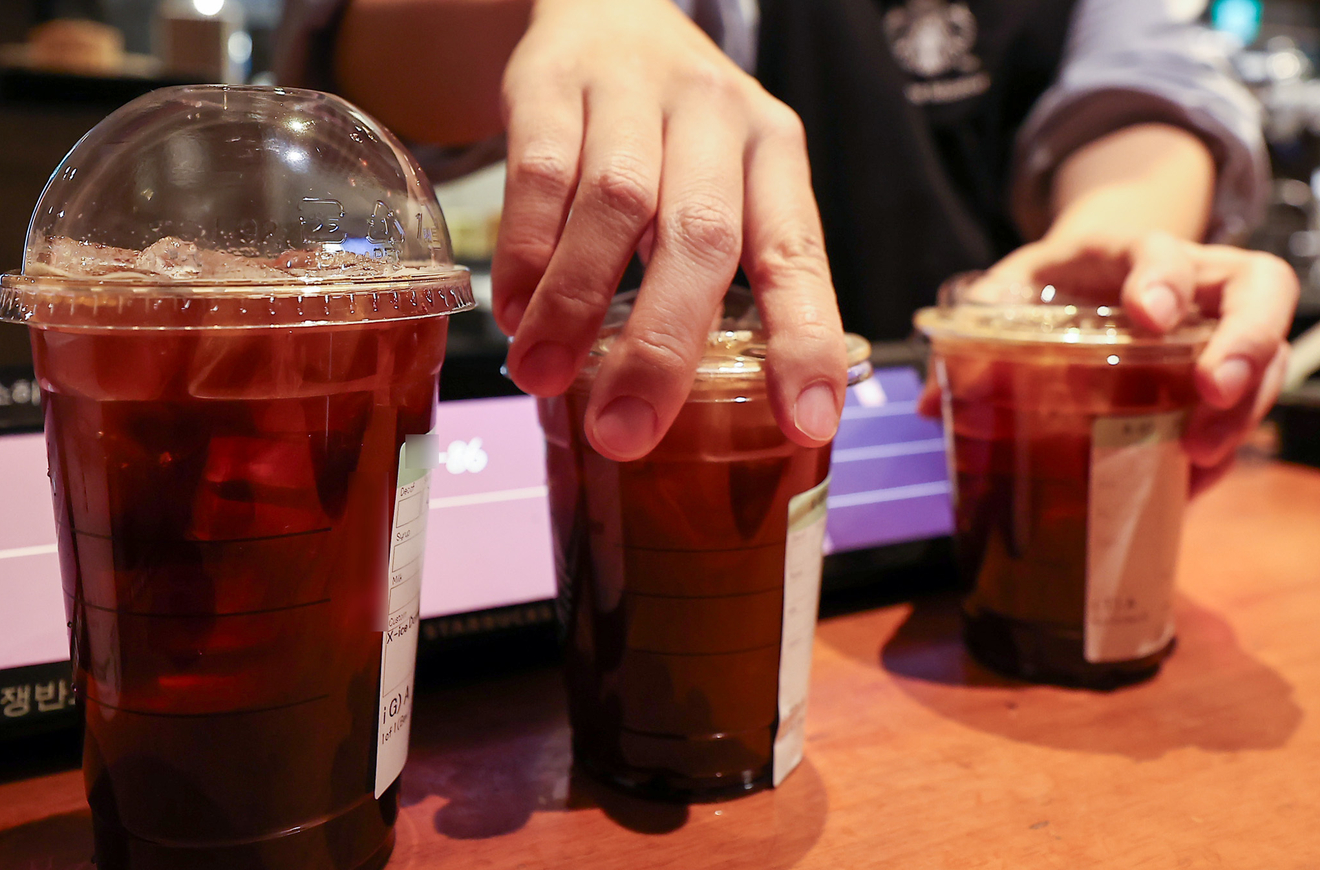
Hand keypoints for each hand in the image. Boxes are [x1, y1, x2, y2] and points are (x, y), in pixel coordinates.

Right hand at [492, 0, 846, 460]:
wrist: (608, 9)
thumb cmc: (677, 134)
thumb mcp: (728, 182)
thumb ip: (727, 277)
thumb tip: (705, 417)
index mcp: (773, 153)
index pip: (798, 253)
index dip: (804, 340)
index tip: (803, 422)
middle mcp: (715, 116)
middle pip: (701, 235)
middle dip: (663, 344)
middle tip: (626, 429)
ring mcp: (634, 92)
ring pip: (614, 204)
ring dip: (576, 305)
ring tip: (545, 379)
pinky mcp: (554, 82)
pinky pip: (540, 174)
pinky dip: (526, 253)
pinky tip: (514, 311)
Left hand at [919, 231, 1298, 492]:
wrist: (1092, 268)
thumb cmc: (1054, 279)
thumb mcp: (1008, 289)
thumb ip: (972, 335)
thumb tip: (928, 404)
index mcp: (1128, 252)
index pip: (1161, 248)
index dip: (1164, 278)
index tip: (1150, 317)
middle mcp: (1195, 277)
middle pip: (1259, 291)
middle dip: (1245, 342)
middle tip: (1214, 391)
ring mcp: (1220, 321)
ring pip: (1267, 353)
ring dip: (1242, 410)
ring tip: (1200, 456)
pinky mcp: (1225, 366)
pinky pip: (1247, 403)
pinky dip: (1224, 445)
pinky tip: (1191, 479)